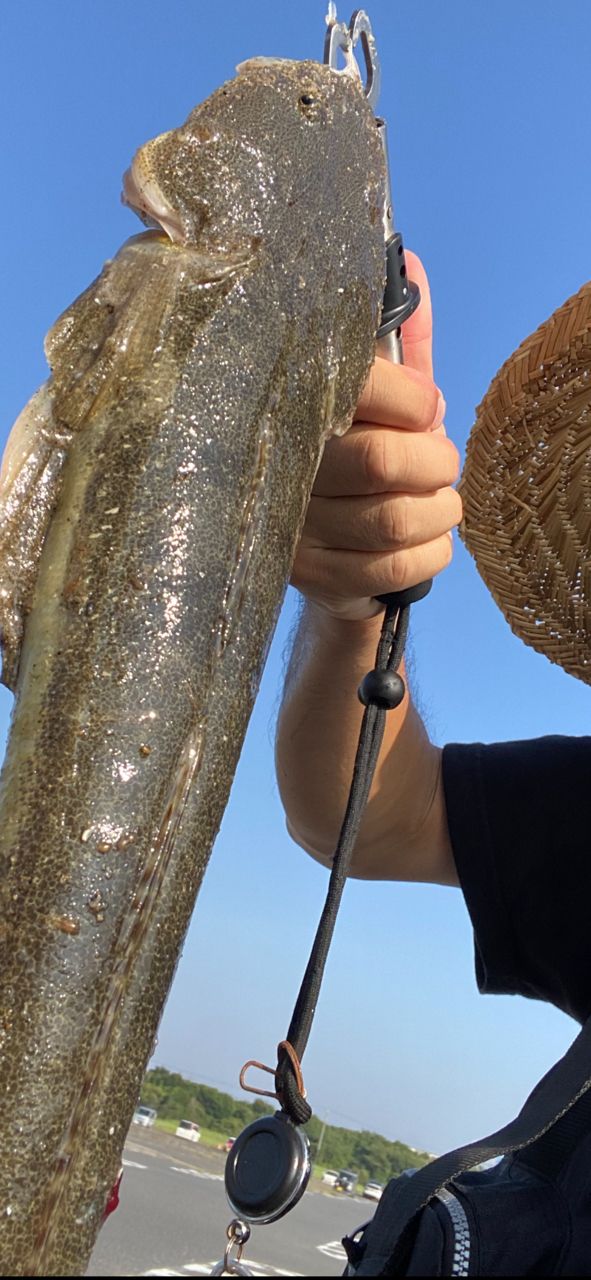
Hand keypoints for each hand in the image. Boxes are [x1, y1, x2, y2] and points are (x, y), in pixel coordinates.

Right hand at [291, 252, 461, 619]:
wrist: (330, 544)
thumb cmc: (362, 457)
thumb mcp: (383, 396)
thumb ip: (400, 341)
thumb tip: (410, 264)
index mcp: (299, 407)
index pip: (356, 389)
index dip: (412, 400)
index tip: (427, 408)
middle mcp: (285, 464)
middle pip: (382, 462)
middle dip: (435, 463)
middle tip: (438, 463)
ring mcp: (295, 528)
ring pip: (394, 520)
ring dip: (439, 511)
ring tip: (438, 502)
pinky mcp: (313, 577)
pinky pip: (396, 569)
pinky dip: (432, 553)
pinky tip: (426, 540)